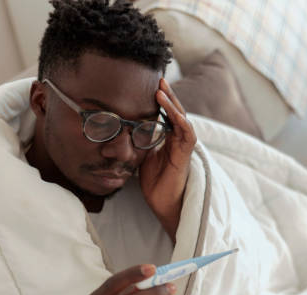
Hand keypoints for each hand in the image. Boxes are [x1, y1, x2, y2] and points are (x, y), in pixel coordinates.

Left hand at [140, 78, 195, 241]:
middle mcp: (177, 139)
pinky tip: (172, 113)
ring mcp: (183, 146)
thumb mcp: (142, 156)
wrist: (164, 202)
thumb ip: (138, 142)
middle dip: (167, 96)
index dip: (160, 100)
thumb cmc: (154, 182)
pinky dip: (181, 122)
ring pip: (182, 119)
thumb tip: (119, 130)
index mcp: (168, 138)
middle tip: (158, 80)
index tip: (150, 86)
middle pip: (175, 111)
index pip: (165, 114)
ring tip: (160, 91)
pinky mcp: (185, 155)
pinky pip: (187, 134)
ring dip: (172, 105)